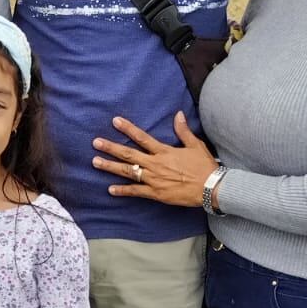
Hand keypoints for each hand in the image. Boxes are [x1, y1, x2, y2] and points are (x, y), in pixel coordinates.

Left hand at [92, 112, 216, 207]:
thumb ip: (183, 130)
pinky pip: (136, 191)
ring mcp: (154, 179)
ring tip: (96, 162)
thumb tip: (178, 114)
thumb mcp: (195, 145)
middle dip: (111, 148)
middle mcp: (155, 164)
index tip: (115, 121)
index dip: (128, 128)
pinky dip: (123, 190)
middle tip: (96, 143)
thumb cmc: (204, 166)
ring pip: (128, 172)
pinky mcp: (156, 193)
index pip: (142, 137)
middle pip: (129, 154)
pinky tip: (110, 189)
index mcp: (164, 151)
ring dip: (111, 167)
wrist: (210, 188)